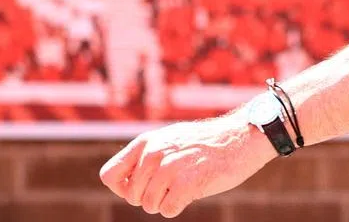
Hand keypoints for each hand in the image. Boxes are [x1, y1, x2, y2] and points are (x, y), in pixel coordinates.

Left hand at [99, 112, 275, 217]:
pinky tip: (191, 192)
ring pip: (149, 205)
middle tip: (170, 187)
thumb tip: (120, 185)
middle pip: (131, 196)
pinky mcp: (187, 182)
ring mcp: (170, 167)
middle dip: (149, 198)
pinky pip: (167, 210)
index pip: (110, 175)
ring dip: (164, 203)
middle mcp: (154, 152)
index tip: (140, 188)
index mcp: (146, 142)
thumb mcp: (168, 140)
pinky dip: (177, 207)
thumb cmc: (203, 145)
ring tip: (182, 186)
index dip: (122, 188)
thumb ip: (145, 157)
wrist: (239, 139)